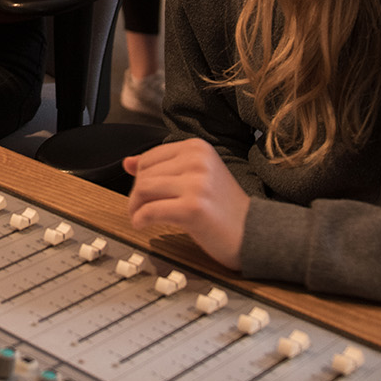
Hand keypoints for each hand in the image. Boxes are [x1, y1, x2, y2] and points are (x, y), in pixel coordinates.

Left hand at [123, 138, 250, 270]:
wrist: (253, 233)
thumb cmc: (224, 207)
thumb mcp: (196, 177)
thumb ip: (163, 167)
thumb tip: (127, 163)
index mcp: (198, 147)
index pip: (149, 157)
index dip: (139, 177)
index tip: (142, 193)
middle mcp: (197, 160)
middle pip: (144, 174)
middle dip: (136, 194)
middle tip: (140, 209)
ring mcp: (196, 183)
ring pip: (144, 190)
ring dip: (135, 207)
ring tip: (140, 217)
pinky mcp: (193, 208)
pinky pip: (151, 210)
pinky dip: (140, 219)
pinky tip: (142, 225)